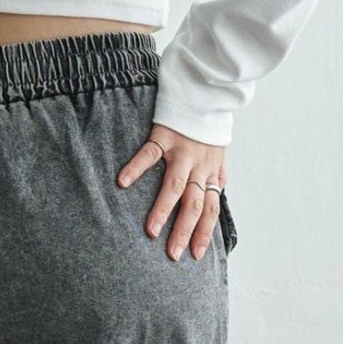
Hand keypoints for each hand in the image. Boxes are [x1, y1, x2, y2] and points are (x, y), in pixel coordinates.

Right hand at [117, 126, 226, 261]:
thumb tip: (218, 192)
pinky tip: (122, 182)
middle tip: (172, 254)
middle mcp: (199, 165)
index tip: (195, 254)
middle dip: (184, 230)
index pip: (210, 208)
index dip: (204, 231)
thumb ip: (217, 174)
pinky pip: (149, 153)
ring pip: (174, 185)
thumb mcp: (220, 151)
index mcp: (210, 171)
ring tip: (151, 231)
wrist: (207, 88)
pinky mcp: (165, 134)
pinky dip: (136, 167)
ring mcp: (182, 150)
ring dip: (163, 209)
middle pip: (193, 204)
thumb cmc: (210, 124)